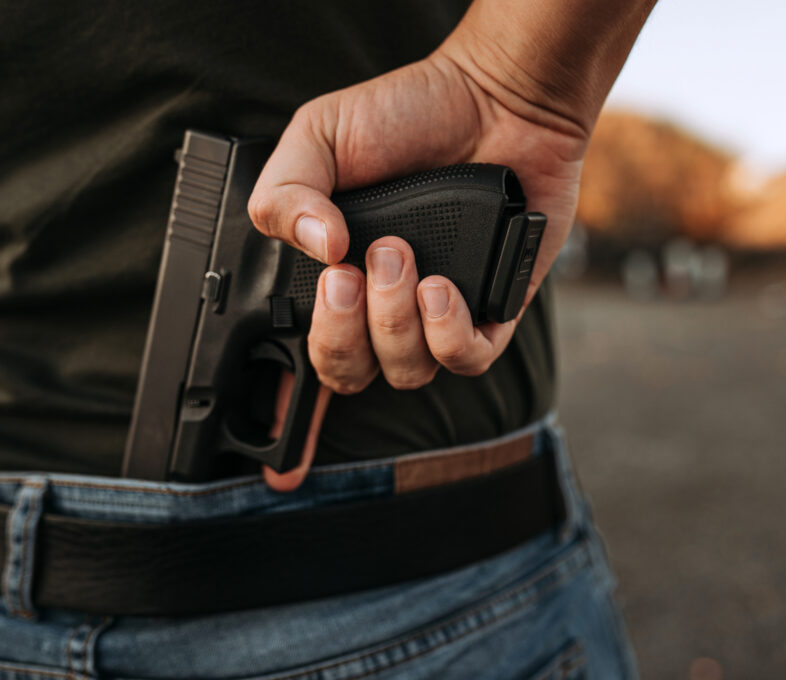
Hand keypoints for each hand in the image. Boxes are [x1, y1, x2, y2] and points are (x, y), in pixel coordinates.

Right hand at [249, 0, 652, 490]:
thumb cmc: (409, 115)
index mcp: (337, 276)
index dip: (288, 415)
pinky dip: (445, 333)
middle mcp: (384, 305)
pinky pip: (463, 360)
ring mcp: (438, 314)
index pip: (305, 358)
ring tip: (403, 256)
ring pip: (405, 372)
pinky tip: (440, 287)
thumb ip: (287, 192)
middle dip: (339, 337)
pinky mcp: (491, 312)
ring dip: (394, 321)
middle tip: (350, 273)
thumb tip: (316, 253)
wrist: (497, 100)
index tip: (278, 463)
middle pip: (346, 376)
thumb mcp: (321, 136)